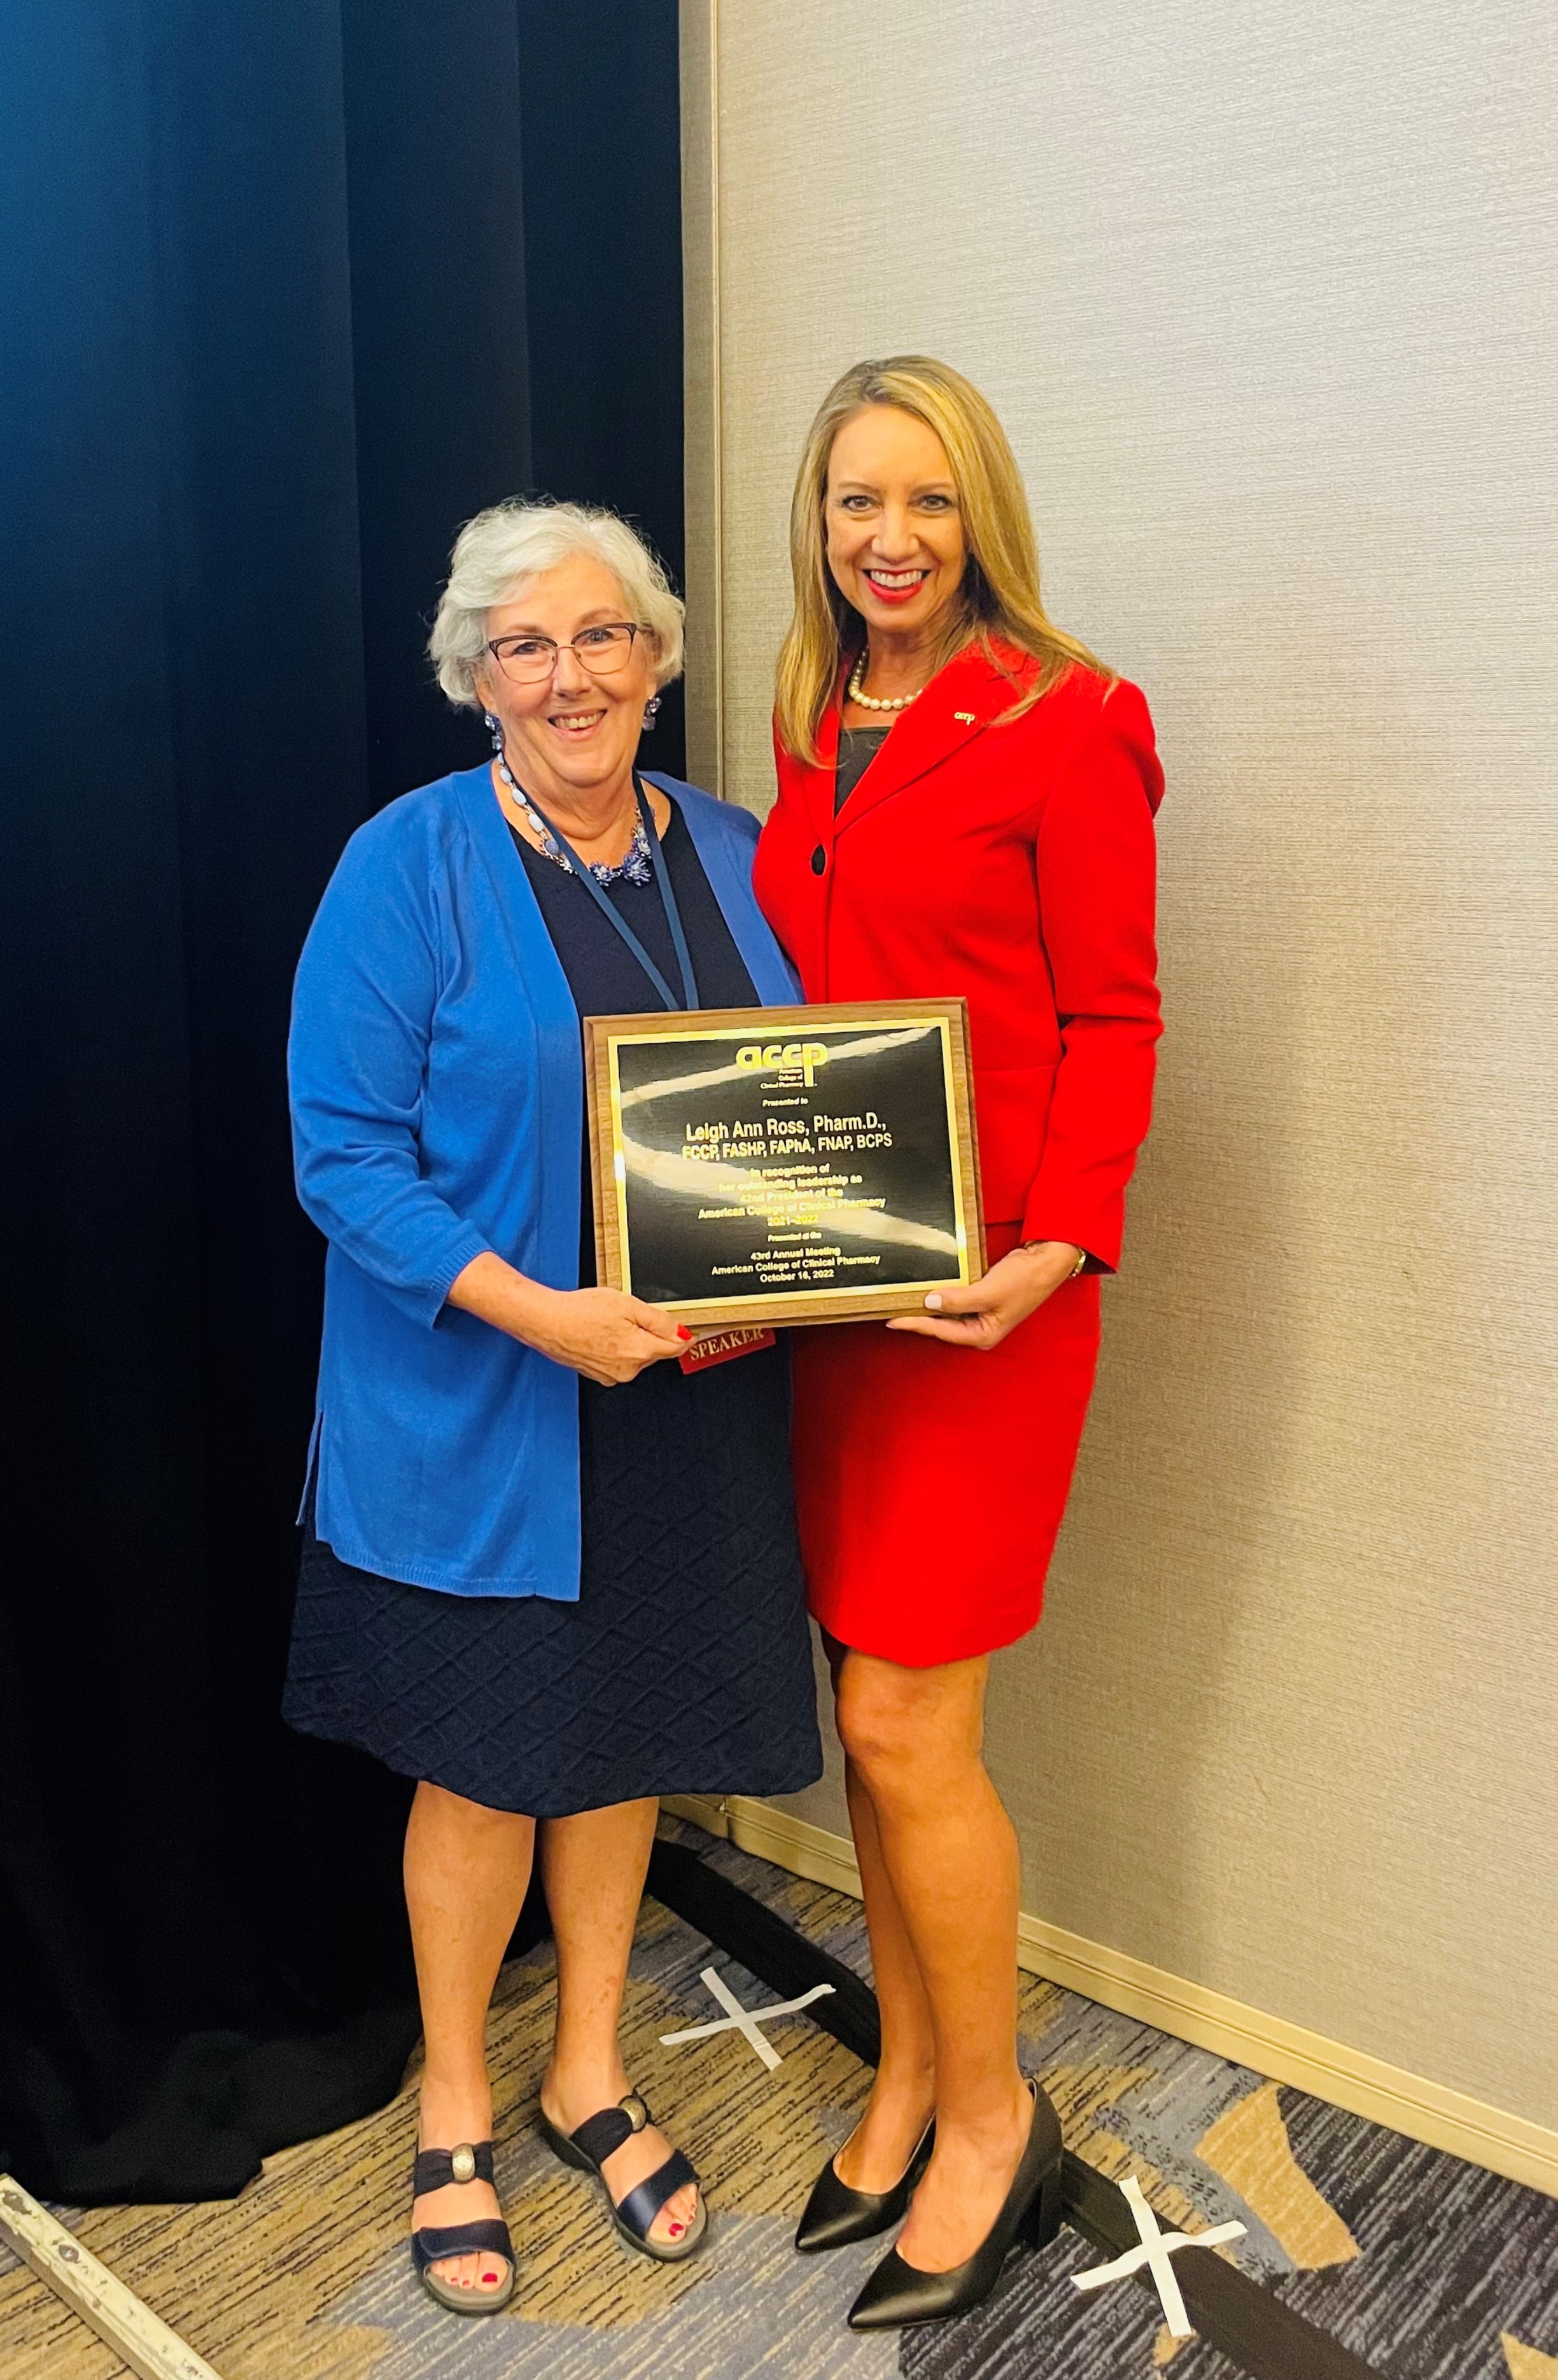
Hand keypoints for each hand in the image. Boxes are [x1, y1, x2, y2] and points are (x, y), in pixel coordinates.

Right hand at [446, 1254, 685, 1383]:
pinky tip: (600, 1332)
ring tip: (611, 1321)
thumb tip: (681, 1333)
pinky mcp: (597, 1374)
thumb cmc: (581, 1311)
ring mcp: (611, 1375)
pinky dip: (615, 1347)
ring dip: (631, 1340)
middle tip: (634, 1313)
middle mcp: (628, 1370)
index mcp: (640, 1352)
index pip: (675, 1348)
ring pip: (635, 1356)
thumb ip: (659, 1321)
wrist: (546, 1321)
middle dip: (651, 1334)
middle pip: (654, 1351)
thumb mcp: (629, 1305)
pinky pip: (616, 1360)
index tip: (690, 1330)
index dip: (684, 1336)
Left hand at [885, 1242, 1082, 1351]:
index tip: (892, 1319)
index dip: (915, 1324)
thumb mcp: (989, 1291)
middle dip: (918, 1318)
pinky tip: (928, 1288)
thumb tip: (930, 1302)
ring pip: (946, 1314)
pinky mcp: (981, 1299)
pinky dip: (941, 1295)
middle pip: (940, 1326)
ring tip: (903, 1300)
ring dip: (927, 1306)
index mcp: (983, 1335)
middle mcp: (980, 1329)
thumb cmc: (1025, 1280)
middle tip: (891, 1310)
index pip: (940, 1331)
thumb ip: (958, 1300)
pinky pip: (954, 1301)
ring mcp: (980, 1314)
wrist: (1045, 1260)